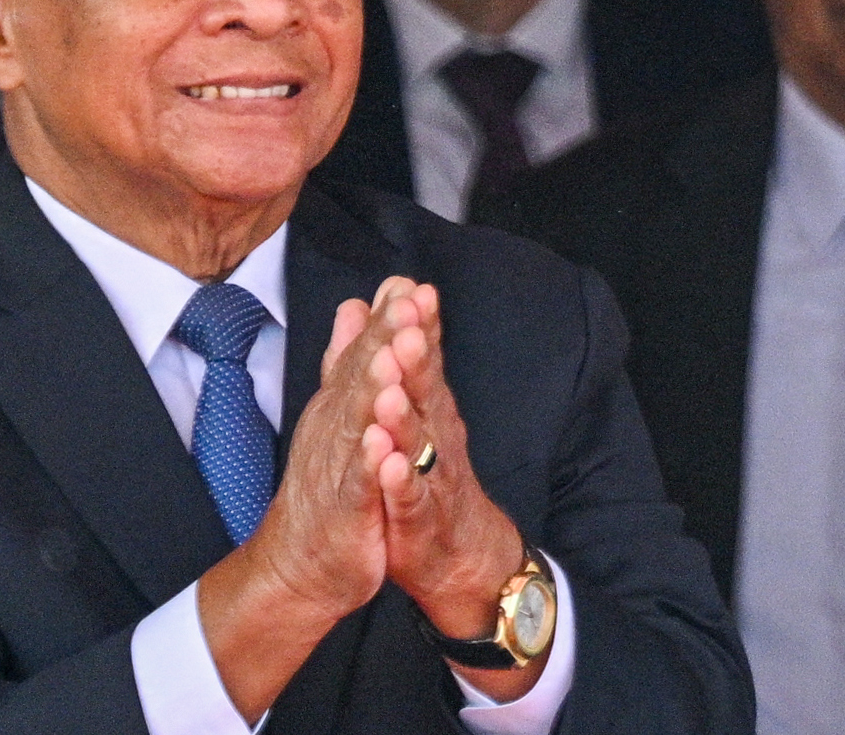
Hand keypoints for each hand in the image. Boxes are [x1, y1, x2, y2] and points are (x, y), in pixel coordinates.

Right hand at [232, 289, 401, 623]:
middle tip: (405, 301)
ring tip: (391, 358)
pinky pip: (359, 488)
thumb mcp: (339, 415)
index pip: (367, 355)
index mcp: (342, 407)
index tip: (412, 282)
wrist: (300, 565)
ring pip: (358, 426)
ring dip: (374, 392)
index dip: (389, 321)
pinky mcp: (345, 514)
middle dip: (385, 340)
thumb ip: (349, 358)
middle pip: (362, 380)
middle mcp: (336, 431)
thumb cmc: (328, 487)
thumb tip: (356, 303)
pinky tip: (382, 446)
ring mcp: (339, 471)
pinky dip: (371, 466)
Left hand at [357, 282, 541, 685]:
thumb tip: (385, 306)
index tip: (409, 288)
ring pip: (420, 445)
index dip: (419, 327)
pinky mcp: (420, 523)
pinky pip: (410, 501)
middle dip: (418, 360)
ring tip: (388, 393)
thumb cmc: (430, 478)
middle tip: (408, 326)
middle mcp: (439, 438)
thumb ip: (404, 363)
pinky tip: (388, 467)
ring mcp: (433, 480)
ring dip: (405, 418)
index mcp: (432, 411)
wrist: (459, 555)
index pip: (426, 362)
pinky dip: (400, 484)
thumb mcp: (416, 417)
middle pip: (428, 394)